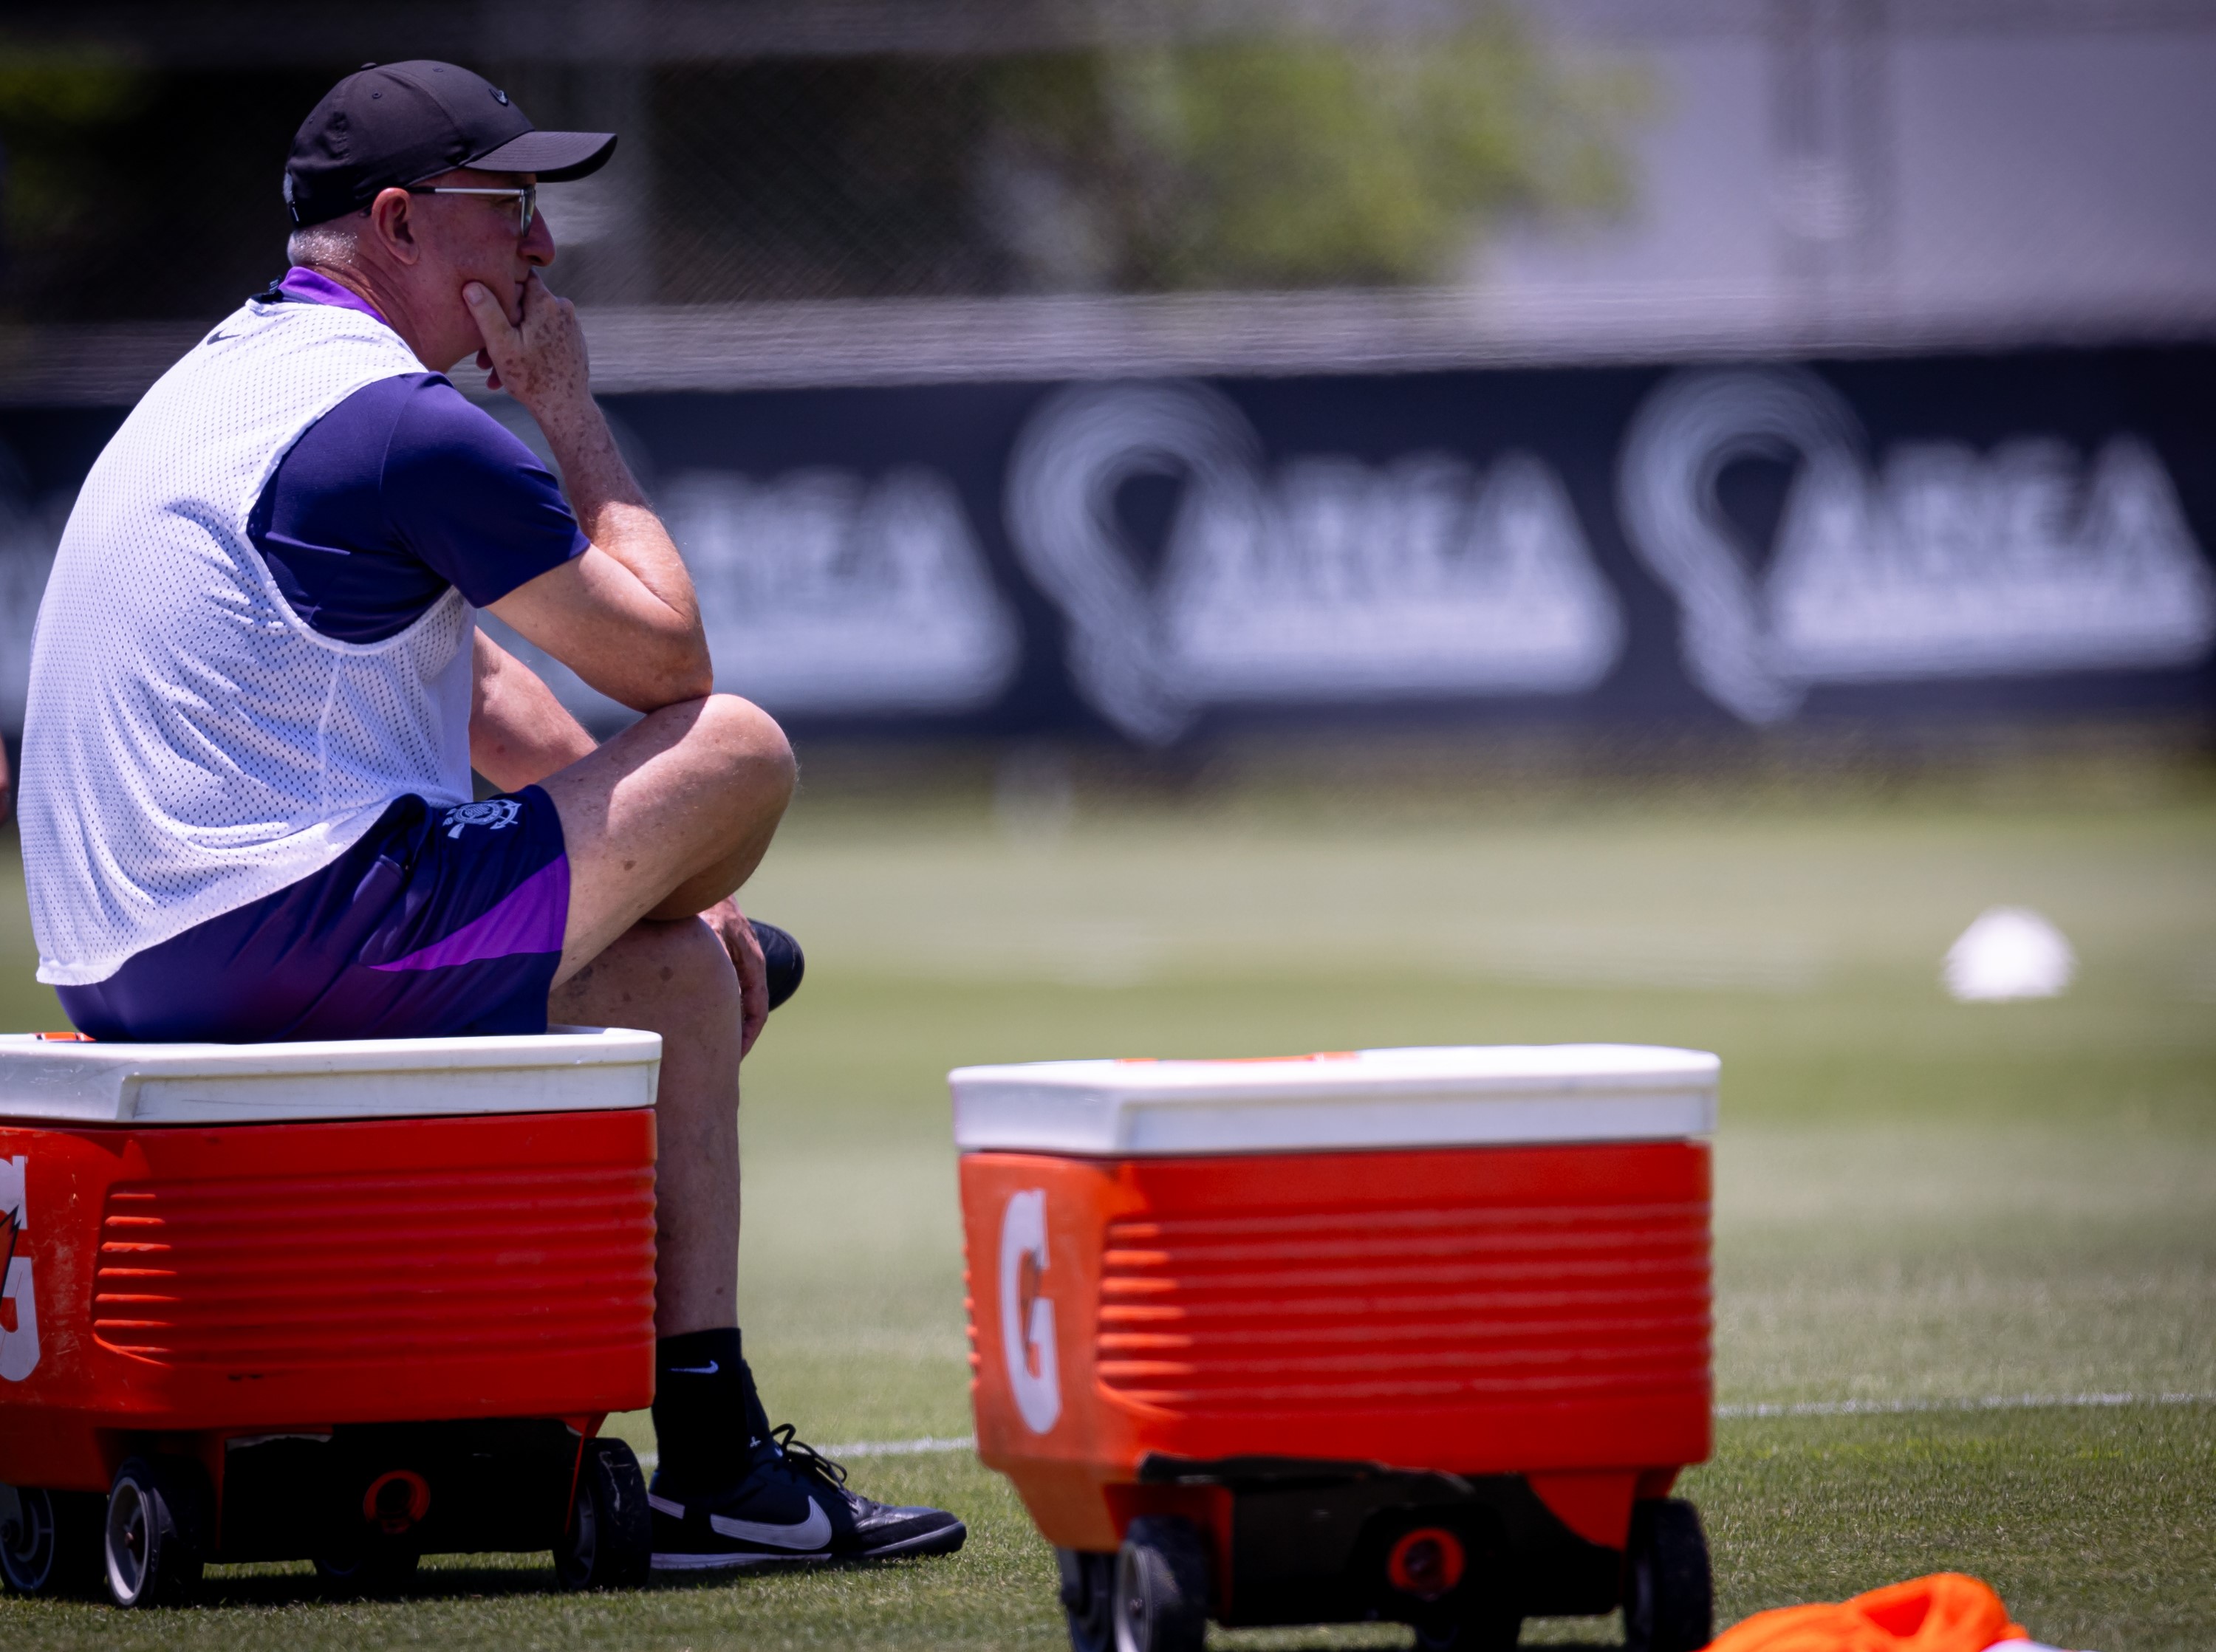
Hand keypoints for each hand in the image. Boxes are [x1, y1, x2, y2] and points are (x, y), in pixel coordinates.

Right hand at [463, 271, 589, 412]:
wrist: (566, 409)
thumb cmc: (532, 378)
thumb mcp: (501, 344)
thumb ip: (486, 312)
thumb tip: (472, 284)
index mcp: (545, 302)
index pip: (519, 277)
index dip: (500, 288)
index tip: (485, 303)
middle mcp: (563, 308)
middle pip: (523, 306)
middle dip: (500, 327)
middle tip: (481, 356)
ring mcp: (571, 325)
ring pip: (531, 325)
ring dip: (510, 344)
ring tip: (492, 370)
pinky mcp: (573, 341)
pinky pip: (544, 338)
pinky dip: (527, 351)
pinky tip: (511, 373)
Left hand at [700, 896, 768, 1056]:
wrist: (702, 879)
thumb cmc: (707, 904)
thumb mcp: (713, 932)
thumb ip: (719, 958)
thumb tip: (725, 992)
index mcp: (752, 964)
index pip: (757, 1011)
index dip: (746, 1037)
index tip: (733, 1058)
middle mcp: (748, 965)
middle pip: (748, 1011)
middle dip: (737, 1038)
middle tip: (721, 1063)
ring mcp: (737, 962)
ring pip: (736, 1002)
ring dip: (726, 1024)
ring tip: (709, 1048)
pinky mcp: (723, 958)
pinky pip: (725, 991)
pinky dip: (716, 1008)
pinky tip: (695, 1017)